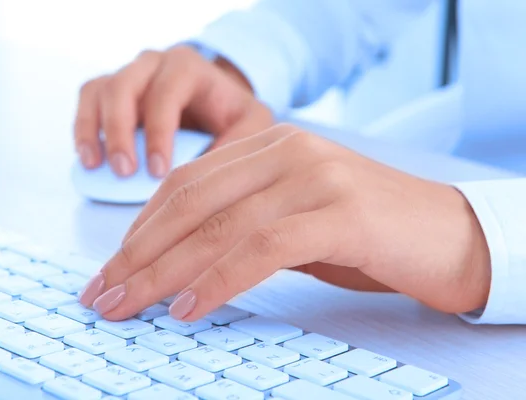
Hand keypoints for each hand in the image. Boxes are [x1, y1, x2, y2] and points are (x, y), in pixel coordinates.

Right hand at [73, 45, 272, 176]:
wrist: (215, 102)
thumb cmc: (232, 114)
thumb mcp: (250, 124)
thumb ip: (239, 142)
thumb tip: (208, 174)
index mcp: (188, 67)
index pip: (166, 93)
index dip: (159, 133)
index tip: (159, 171)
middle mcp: (154, 63)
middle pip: (124, 87)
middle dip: (121, 132)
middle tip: (125, 172)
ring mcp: (129, 73)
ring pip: (100, 91)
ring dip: (94, 130)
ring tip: (97, 167)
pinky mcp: (112, 88)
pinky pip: (88, 99)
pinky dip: (83, 128)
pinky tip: (89, 159)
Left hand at [79, 124, 490, 320]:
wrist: (447, 234)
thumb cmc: (365, 234)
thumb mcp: (293, 221)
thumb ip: (243, 227)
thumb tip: (179, 263)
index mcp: (270, 146)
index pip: (186, 184)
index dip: (141, 227)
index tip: (113, 267)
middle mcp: (287, 151)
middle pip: (190, 203)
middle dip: (139, 253)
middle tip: (103, 293)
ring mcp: (313, 177)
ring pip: (218, 225)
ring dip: (163, 272)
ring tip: (127, 306)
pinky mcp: (340, 213)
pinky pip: (261, 248)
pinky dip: (218, 281)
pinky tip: (186, 308)